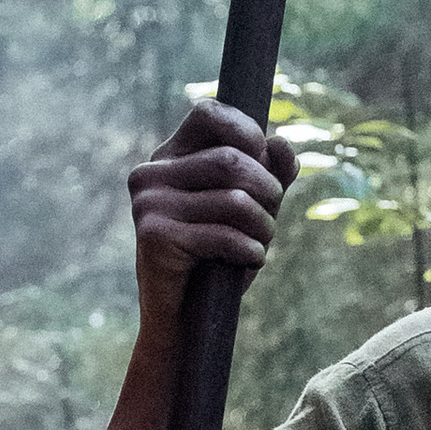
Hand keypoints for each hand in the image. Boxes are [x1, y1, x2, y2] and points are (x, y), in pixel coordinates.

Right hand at [129, 101, 295, 334]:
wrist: (185, 317)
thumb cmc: (218, 255)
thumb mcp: (250, 208)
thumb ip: (269, 174)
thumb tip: (281, 144)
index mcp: (170, 156)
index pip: (208, 112)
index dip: (246, 130)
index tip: (263, 157)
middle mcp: (151, 173)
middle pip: (232, 159)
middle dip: (268, 191)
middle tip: (270, 218)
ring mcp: (148, 203)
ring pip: (235, 199)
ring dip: (265, 226)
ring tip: (260, 243)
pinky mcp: (154, 235)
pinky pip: (225, 234)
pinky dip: (251, 251)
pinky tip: (248, 260)